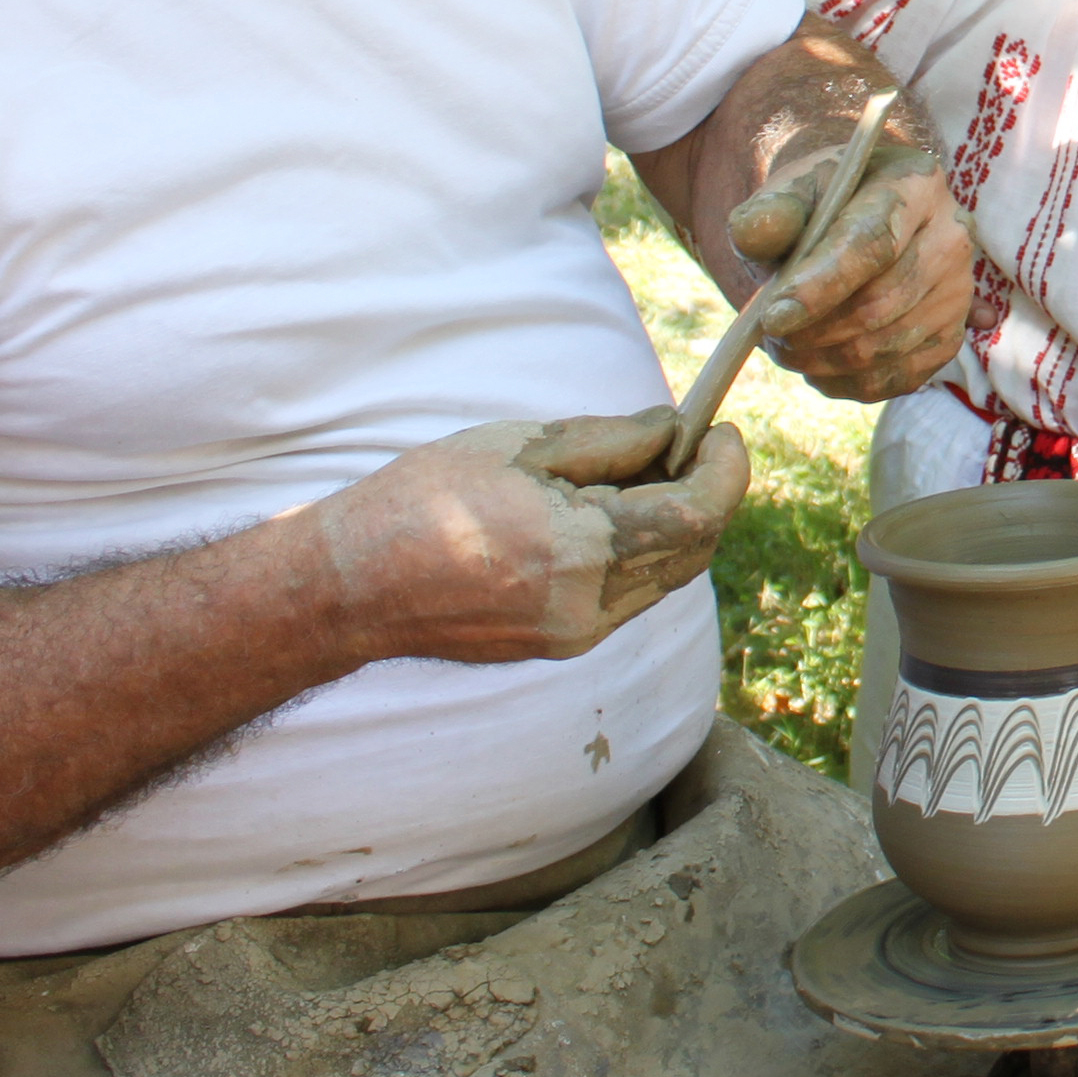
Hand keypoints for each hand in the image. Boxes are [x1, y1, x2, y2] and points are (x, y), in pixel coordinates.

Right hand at [316, 411, 750, 665]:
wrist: (351, 584)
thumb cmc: (424, 501)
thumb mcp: (520, 445)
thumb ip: (610, 440)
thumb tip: (672, 431)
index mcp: (583, 551)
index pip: (699, 516)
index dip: (726, 470)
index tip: (720, 430)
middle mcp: (590, 607)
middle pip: (691, 552)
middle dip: (705, 494)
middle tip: (690, 445)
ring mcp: (575, 636)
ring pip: (662, 579)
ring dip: (673, 525)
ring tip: (642, 473)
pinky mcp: (557, 646)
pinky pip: (626, 597)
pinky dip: (637, 553)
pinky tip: (606, 515)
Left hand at [728, 107, 972, 402]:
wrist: (860, 217)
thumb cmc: (823, 203)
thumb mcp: (792, 192)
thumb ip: (769, 211)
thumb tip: (752, 232)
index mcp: (915, 185)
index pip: (873, 244)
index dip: (821, 287)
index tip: (773, 318)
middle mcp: (951, 237)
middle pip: (881, 304)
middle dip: (814, 332)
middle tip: (770, 335)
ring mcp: (958, 291)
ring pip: (887, 347)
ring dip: (824, 361)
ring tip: (787, 347)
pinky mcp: (950, 335)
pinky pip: (899, 378)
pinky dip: (849, 384)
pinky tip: (818, 366)